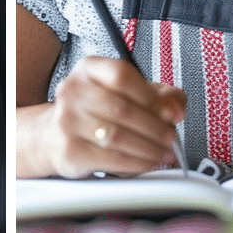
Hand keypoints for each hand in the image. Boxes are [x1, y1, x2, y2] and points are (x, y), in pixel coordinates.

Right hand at [34, 56, 186, 178]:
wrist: (56, 135)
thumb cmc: (98, 110)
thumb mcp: (130, 92)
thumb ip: (162, 95)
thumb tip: (176, 110)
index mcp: (89, 69)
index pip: (121, 76)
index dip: (151, 96)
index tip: (171, 113)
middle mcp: (73, 91)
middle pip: (122, 108)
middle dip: (155, 127)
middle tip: (172, 138)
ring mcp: (67, 121)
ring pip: (118, 136)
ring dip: (149, 148)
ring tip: (166, 153)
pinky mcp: (70, 150)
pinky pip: (111, 158)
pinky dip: (137, 163)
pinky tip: (149, 162)